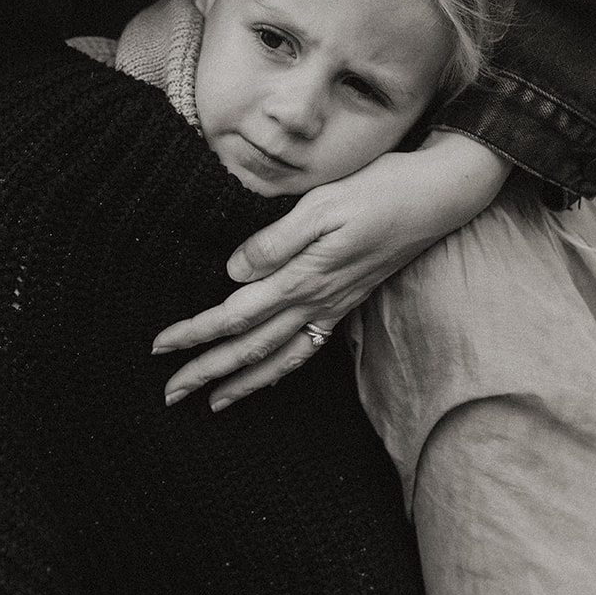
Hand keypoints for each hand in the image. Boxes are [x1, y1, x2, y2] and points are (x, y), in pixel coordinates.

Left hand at [152, 132, 510, 411]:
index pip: (235, 315)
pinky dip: (281, 369)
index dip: (195, 333)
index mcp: (303, 277)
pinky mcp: (347, 302)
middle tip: (169, 394)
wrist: (436, 197)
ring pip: (279, 358)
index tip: (160, 347)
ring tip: (212, 403)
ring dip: (241, 383)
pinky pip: (307, 348)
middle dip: (207, 372)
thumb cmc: (377, 191)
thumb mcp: (322, 205)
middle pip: (250, 348)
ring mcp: (334, 306)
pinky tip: (268, 375)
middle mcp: (316, 300)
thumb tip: (232, 272)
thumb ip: (276, 242)